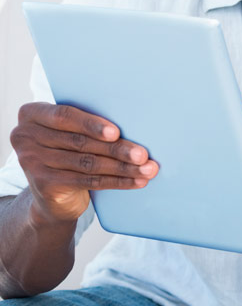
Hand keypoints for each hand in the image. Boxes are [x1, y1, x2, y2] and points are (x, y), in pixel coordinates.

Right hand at [10, 103, 157, 223]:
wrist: (51, 194)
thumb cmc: (69, 150)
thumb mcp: (70, 131)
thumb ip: (88, 123)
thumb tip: (135, 119)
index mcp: (33, 114)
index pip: (64, 115)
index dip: (91, 124)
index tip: (116, 132)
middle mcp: (26, 136)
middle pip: (80, 142)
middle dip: (117, 148)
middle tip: (143, 154)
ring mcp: (32, 162)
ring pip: (88, 163)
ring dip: (123, 167)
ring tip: (147, 169)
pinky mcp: (44, 185)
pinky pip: (88, 181)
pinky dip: (117, 181)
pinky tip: (136, 181)